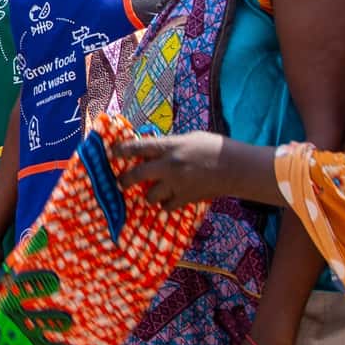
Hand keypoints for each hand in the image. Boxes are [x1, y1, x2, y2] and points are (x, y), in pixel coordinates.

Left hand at [112, 131, 230, 208]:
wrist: (235, 167)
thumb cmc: (213, 147)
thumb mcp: (188, 138)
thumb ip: (169, 145)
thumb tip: (152, 150)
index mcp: (169, 146)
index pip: (137, 147)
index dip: (120, 151)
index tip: (110, 154)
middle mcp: (169, 166)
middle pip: (136, 175)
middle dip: (124, 180)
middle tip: (121, 182)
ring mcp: (176, 184)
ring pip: (150, 196)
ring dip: (149, 194)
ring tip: (152, 192)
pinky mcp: (185, 198)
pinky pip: (166, 206)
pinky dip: (166, 204)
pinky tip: (170, 200)